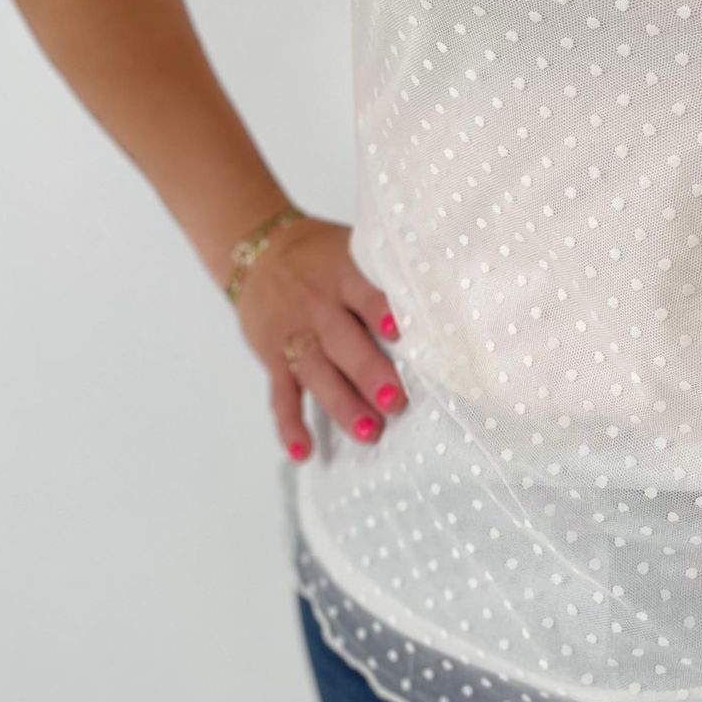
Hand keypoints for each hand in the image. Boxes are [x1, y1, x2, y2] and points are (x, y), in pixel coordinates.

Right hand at [230, 214, 405, 460]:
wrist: (257, 249)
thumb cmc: (320, 256)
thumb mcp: (352, 250)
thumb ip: (384, 275)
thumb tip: (445, 297)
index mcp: (342, 276)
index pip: (363, 295)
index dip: (380, 312)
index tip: (400, 333)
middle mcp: (317, 307)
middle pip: (343, 342)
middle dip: (369, 373)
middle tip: (395, 402)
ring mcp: (294, 335)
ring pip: (317, 374)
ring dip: (342, 404)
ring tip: (370, 432)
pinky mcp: (273, 358)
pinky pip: (280, 395)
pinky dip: (290, 425)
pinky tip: (305, 452)